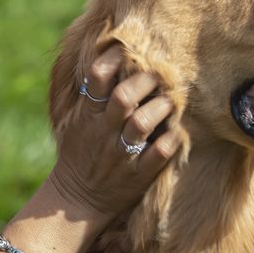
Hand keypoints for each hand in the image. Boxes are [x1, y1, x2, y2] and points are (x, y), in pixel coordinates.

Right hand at [46, 45, 181, 220]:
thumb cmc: (79, 154)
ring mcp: (120, 155)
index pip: (97, 78)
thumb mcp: (76, 123)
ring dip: (160, 108)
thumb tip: (110, 62)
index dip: (113, 59)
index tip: (129, 52)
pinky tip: (177, 133)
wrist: (76, 200)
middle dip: (144, 81)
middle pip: (123, 97)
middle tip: (159, 75)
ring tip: (171, 102)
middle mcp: (103, 132)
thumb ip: (91, 96)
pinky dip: (170, 142)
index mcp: (87, 116)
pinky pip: (157, 156)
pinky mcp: (136, 176)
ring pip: (142, 124)